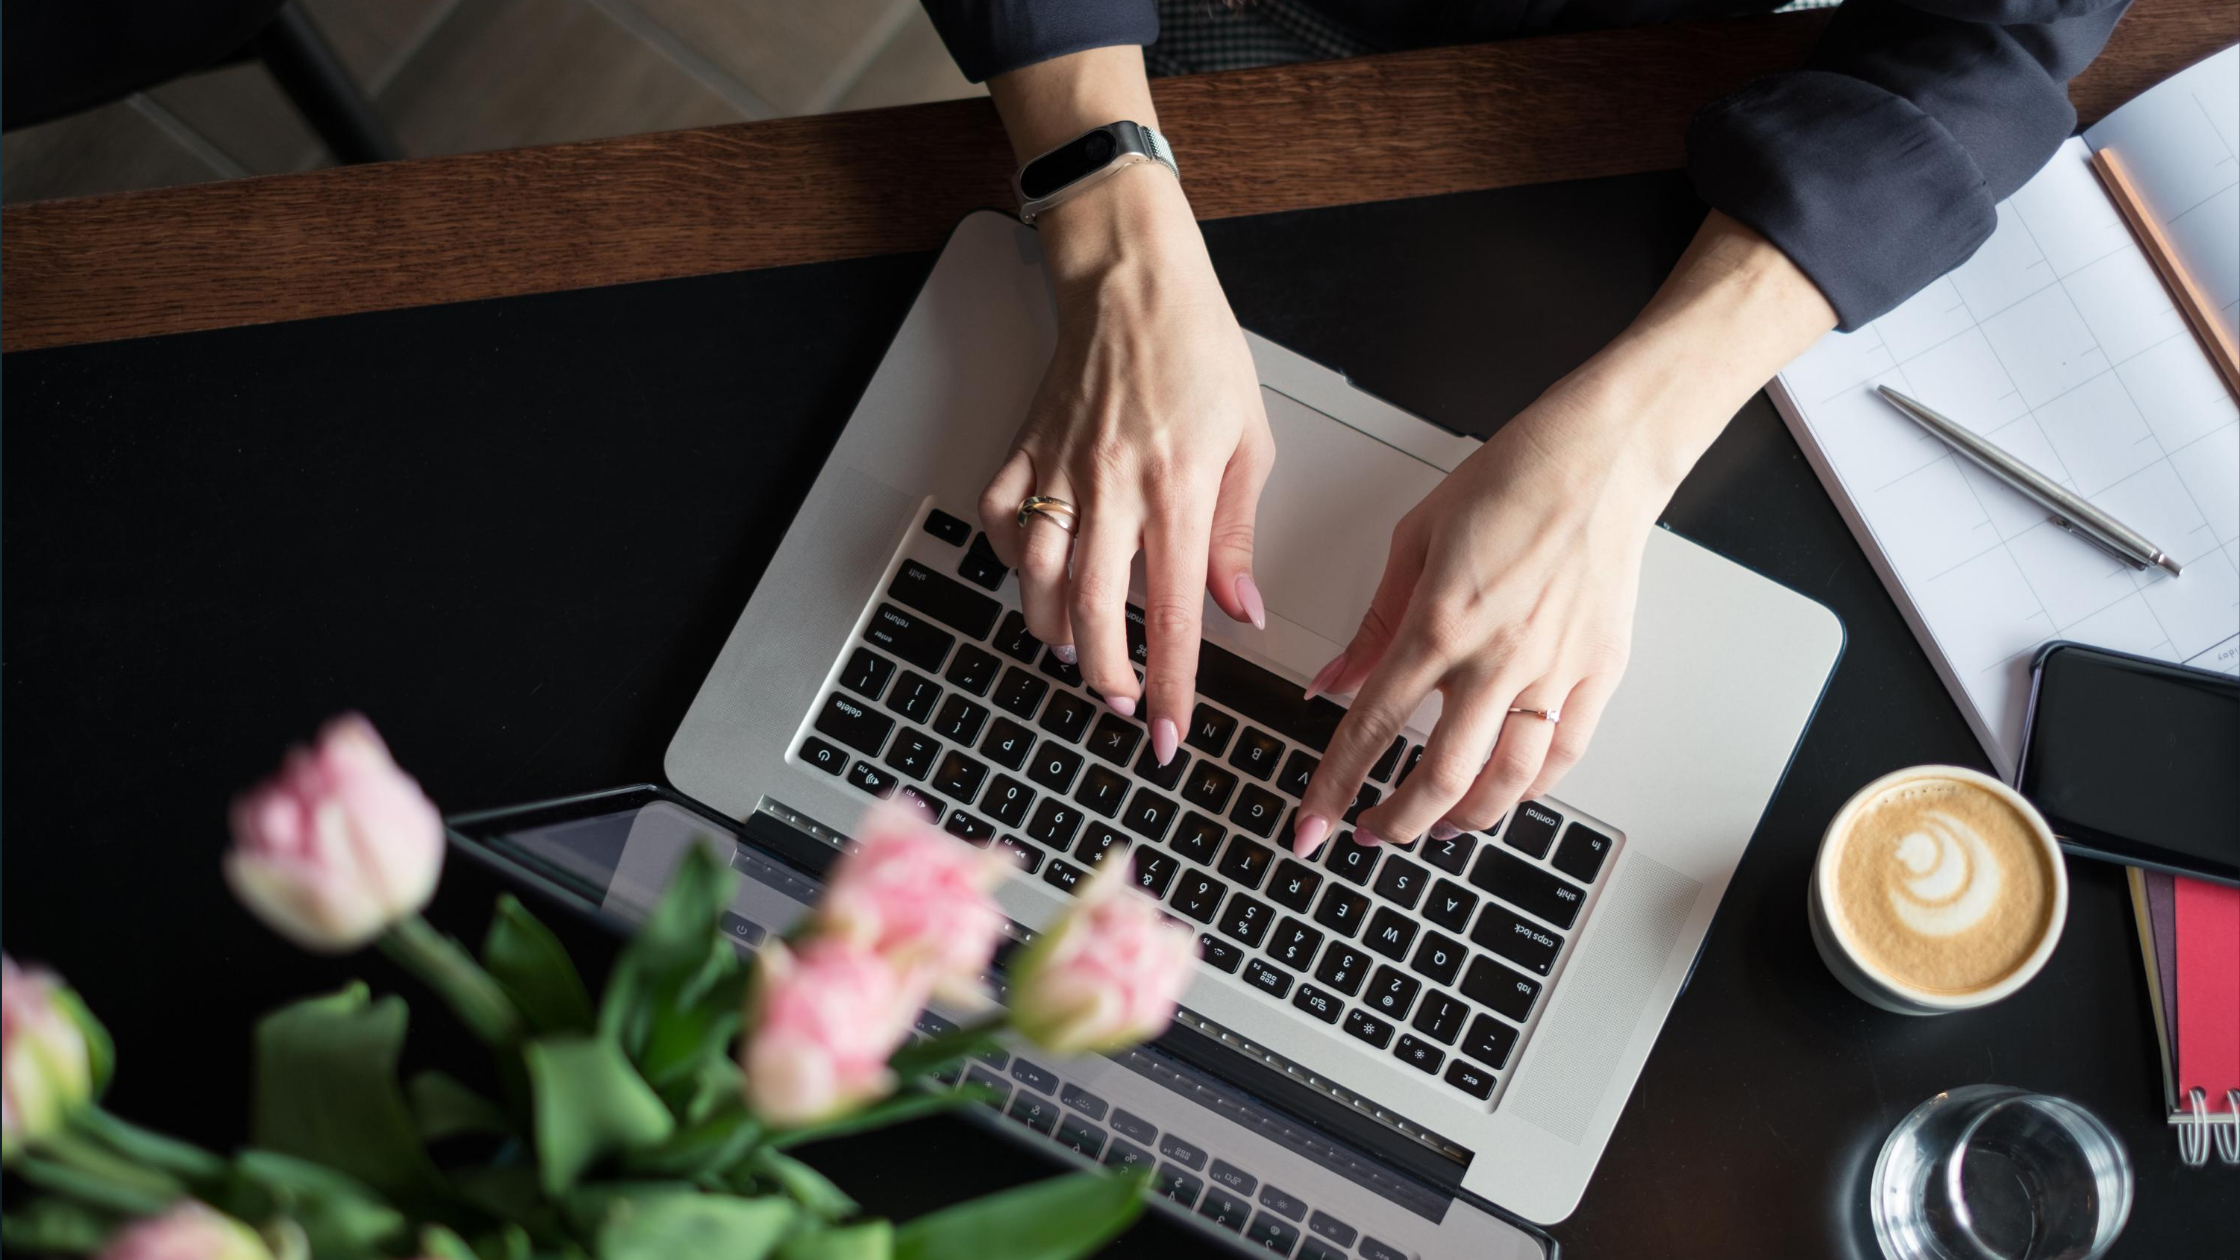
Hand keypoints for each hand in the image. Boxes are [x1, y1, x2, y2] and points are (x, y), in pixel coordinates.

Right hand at [978, 164, 1273, 763]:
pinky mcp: (1025, 448)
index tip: (1172, 732)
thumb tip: (1241, 610)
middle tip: (1122, 704)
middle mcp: (1113, 485)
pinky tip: (1035, 579)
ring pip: (1040, 576)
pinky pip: (1001, 521)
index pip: (1176, 612)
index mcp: (1179, 488)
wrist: (1135, 278)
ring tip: (1079, 653)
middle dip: (1107, 676)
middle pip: (1098, 611)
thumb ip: (1238, 536)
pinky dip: (1012, 561)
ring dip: (1057, 629)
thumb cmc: (1198, 349)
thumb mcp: (1250, 443)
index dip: (1174, 683)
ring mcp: (1060, 468)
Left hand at [1290, 211, 1836, 855]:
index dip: (1335, 787)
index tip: (1313, 821)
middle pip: (1440, 777)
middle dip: (1395, 823)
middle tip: (1371, 835)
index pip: (1370, 729)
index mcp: (1438, 622)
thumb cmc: (1512, 479)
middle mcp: (1497, 657)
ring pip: (1506, 782)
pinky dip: (1529, 790)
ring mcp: (1553, 670)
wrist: (1601, 456)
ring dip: (1462, 820)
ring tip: (1433, 827)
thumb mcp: (1415, 540)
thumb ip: (1373, 625)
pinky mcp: (1599, 671)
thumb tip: (1334, 682)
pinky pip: (1564, 756)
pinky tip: (1503, 795)